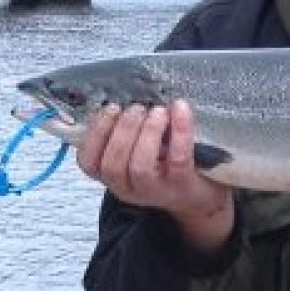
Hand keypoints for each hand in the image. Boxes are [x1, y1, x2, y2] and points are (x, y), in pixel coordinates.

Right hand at [77, 100, 233, 251]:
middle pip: (113, 164)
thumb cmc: (166, 166)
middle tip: (138, 107)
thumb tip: (127, 96)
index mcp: (113, 177)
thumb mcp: (140, 153)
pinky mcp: (182, 185)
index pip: (88, 162)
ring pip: (139, 165)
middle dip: (123, 129)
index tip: (111, 108)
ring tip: (158, 111)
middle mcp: (128, 188)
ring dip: (147, 132)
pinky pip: (177, 158)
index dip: (95, 133)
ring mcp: (155, 190)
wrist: (201, 194)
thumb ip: (128, 134)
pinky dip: (180, 131)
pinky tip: (180, 109)